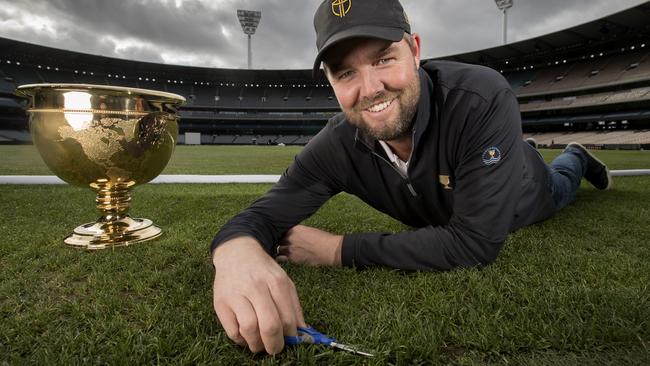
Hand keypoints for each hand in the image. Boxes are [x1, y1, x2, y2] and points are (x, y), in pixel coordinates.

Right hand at [212, 236, 305, 353]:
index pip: (287, 317)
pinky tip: (246, 336)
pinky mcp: (220, 303)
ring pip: (249, 329)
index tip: (290, 340)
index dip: (291, 335)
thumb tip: (303, 332)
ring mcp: (236, 295)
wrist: (236, 253)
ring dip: (257, 344)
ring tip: (260, 345)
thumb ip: (294, 306)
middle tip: (276, 349)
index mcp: (276, 282)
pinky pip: (232, 331)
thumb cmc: (263, 271)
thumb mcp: (283, 281)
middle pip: (269, 325)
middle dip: (275, 344)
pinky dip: (241, 340)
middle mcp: (256, 287)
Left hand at [276, 225, 342, 265]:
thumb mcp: (309, 231)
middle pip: (278, 239)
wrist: (329, 249)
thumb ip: (299, 232)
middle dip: (278, 241)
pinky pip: (281, 258)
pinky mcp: (293, 258)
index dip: (280, 234)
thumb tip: (294, 236)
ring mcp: (291, 248)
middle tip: (277, 243)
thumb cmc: (323, 239)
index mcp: (295, 229)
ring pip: (278, 248)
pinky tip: (279, 258)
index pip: (281, 230)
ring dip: (278, 249)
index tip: (279, 236)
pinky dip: (280, 257)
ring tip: (277, 251)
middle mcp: (291, 237)